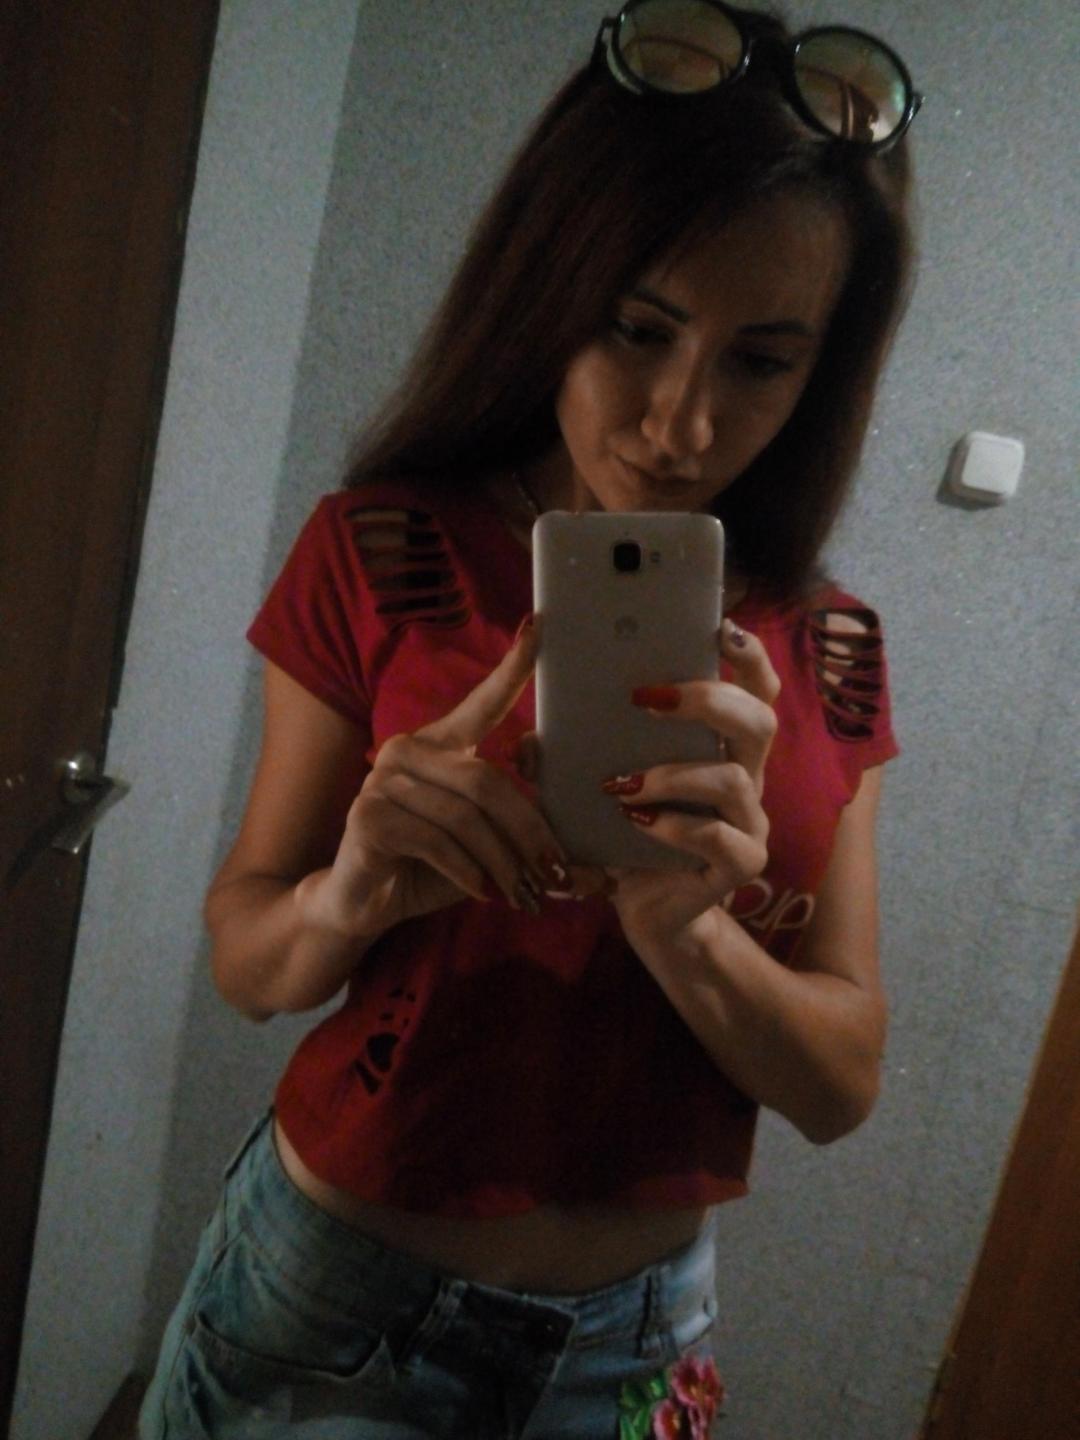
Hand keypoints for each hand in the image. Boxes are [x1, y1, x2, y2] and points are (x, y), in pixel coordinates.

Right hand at [314, 619, 582, 939]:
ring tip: (524, 895)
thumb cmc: (431, 868)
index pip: (482, 702)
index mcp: (441, 743)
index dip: (512, 668)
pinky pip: (435, 841)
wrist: (364, 901)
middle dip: (530, 832)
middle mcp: (408, 749)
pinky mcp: (368, 816)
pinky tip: (483, 891)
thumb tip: (593, 868)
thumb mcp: (486, 849)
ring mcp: (382, 779)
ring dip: (504, 863)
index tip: (539, 629)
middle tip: (558, 873)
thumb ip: (527, 842)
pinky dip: (468, 871)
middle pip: (487, 781)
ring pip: (465, 817)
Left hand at [603, 619, 779, 949]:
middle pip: (760, 720)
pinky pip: (719, 836)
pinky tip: (638, 824)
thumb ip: (570, 761)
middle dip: (707, 699)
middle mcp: (747, 776)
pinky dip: (675, 826)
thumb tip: (528, 741)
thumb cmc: (630, 838)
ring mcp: (749, 821)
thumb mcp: (600, 789)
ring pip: (734, 779)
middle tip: (647, 698)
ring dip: (673, 775)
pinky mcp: (742, 863)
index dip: (747, 654)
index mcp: (721, 746)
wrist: (650, 911)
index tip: (718, 628)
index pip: (755, 688)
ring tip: (622, 785)